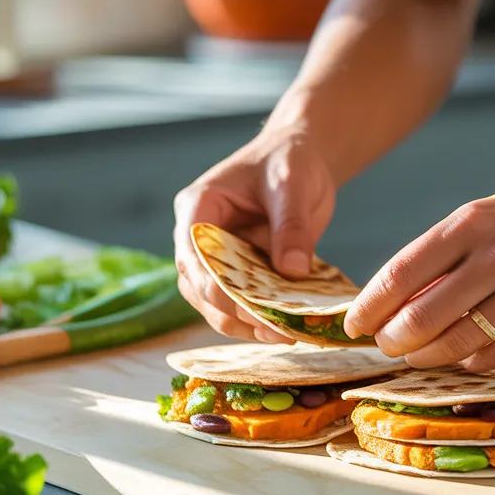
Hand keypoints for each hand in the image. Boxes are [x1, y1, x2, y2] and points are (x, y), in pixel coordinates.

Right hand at [173, 132, 336, 340]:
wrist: (303, 159)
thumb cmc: (289, 160)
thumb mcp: (291, 185)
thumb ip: (291, 225)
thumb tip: (292, 270)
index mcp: (198, 208)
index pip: (192, 255)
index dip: (213, 286)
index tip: (246, 308)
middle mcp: (200, 238)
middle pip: (200, 288)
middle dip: (233, 313)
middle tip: (272, 331)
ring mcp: (219, 258)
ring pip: (217, 304)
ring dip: (246, 324)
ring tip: (283, 335)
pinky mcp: (242, 272)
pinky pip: (243, 303)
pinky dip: (261, 318)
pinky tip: (287, 328)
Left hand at [344, 169, 494, 370]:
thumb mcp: (490, 212)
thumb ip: (447, 251)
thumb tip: (397, 299)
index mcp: (474, 222)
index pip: (403, 273)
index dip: (370, 306)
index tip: (354, 324)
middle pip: (425, 316)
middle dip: (394, 339)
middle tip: (385, 345)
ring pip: (461, 342)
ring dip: (428, 356)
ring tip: (416, 355)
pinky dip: (473, 361)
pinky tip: (463, 357)